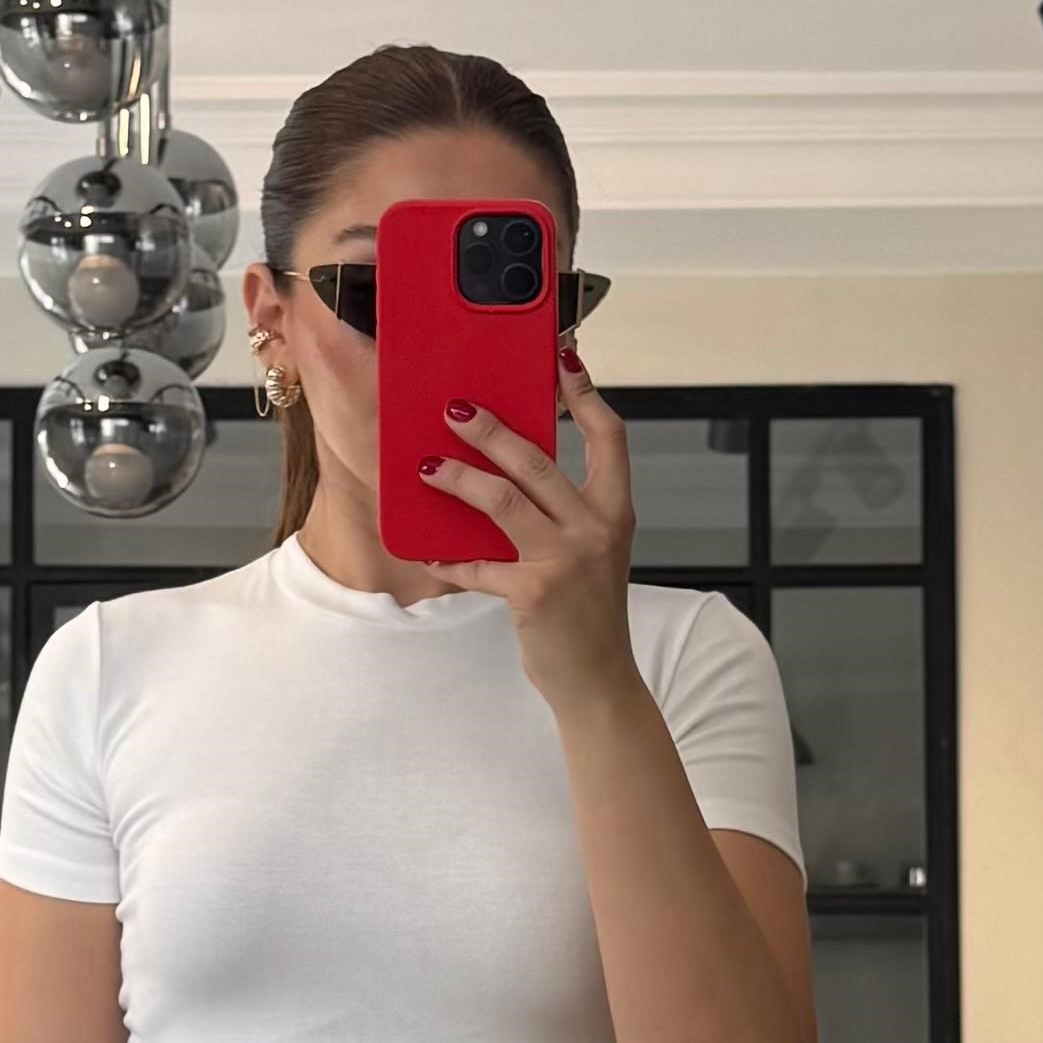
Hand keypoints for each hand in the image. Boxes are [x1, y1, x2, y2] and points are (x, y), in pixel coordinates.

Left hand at [415, 342, 637, 709]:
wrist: (599, 679)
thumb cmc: (589, 614)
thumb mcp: (592, 552)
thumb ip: (563, 512)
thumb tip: (507, 470)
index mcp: (615, 511)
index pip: (609, 437)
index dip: (585, 395)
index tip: (563, 362)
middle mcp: (595, 529)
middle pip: (537, 460)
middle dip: (491, 429)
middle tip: (456, 410)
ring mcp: (565, 560)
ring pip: (501, 500)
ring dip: (458, 478)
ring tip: (427, 467)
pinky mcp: (533, 592)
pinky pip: (478, 565)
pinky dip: (448, 559)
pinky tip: (428, 553)